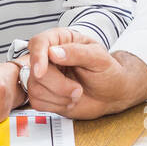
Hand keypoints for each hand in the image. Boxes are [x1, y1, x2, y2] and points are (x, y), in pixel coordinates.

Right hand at [27, 30, 146, 118]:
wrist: (112, 94)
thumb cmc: (108, 72)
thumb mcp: (99, 58)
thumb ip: (77, 53)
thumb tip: (53, 52)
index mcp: (61, 40)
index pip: (38, 43)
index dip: (37, 57)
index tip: (40, 71)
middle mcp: (49, 57)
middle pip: (35, 70)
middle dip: (58, 85)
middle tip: (78, 89)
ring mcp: (46, 76)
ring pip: (35, 88)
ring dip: (59, 96)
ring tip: (76, 93)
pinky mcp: (44, 93)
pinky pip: (37, 102)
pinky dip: (55, 105)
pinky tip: (69, 100)